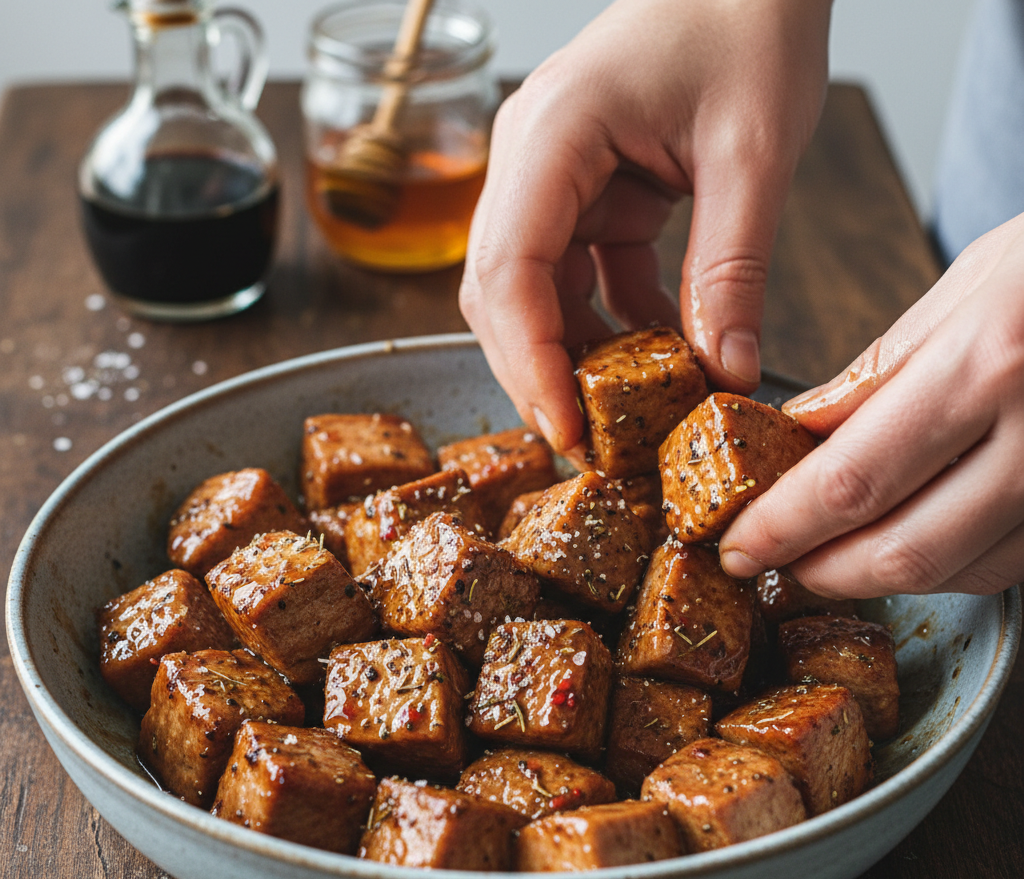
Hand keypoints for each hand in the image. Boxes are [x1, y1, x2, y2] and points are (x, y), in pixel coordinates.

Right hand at [459, 0, 832, 452]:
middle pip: (501, 293)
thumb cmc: (745, 18)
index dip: (529, 361)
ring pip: (532, 295)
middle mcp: (531, 161)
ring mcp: (551, 179)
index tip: (567, 428)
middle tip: (592, 443)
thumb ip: (733, 268)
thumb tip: (726, 372)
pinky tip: (658, 352)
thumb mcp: (752, 150)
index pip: (508, 269)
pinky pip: (579, 278)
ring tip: (626, 411)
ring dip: (575, 356)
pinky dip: (612, 323)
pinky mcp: (583, 195)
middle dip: (540, 374)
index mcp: (553, 135)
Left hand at [719, 212, 1023, 595]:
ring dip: (875, 575)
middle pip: (901, 548)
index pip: (853, 480)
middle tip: (770, 561)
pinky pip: (1007, 565)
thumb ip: (881, 367)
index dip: (782, 527)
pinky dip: (942, 566)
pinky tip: (903, 541)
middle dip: (819, 568)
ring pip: (955, 571)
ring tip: (825, 554)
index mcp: (989, 363)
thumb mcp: (972, 281)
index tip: (739, 543)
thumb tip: (802, 428)